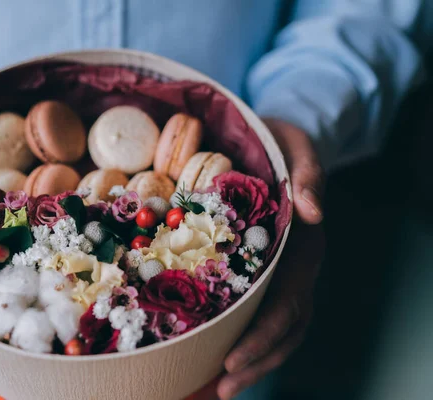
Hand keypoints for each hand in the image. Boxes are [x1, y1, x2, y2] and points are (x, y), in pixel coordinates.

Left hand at [190, 119, 325, 399]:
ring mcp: (282, 272)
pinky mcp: (264, 271)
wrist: (278, 143)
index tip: (232, 360)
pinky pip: (259, 312)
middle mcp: (296, 266)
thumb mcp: (296, 146)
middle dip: (255, 360)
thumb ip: (308, 173)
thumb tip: (314, 211)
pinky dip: (244, 338)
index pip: (288, 301)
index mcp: (303, 245)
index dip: (263, 335)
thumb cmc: (281, 144)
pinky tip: (215, 357)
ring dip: (252, 361)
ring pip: (276, 328)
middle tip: (221, 389)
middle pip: (283, 326)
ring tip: (218, 389)